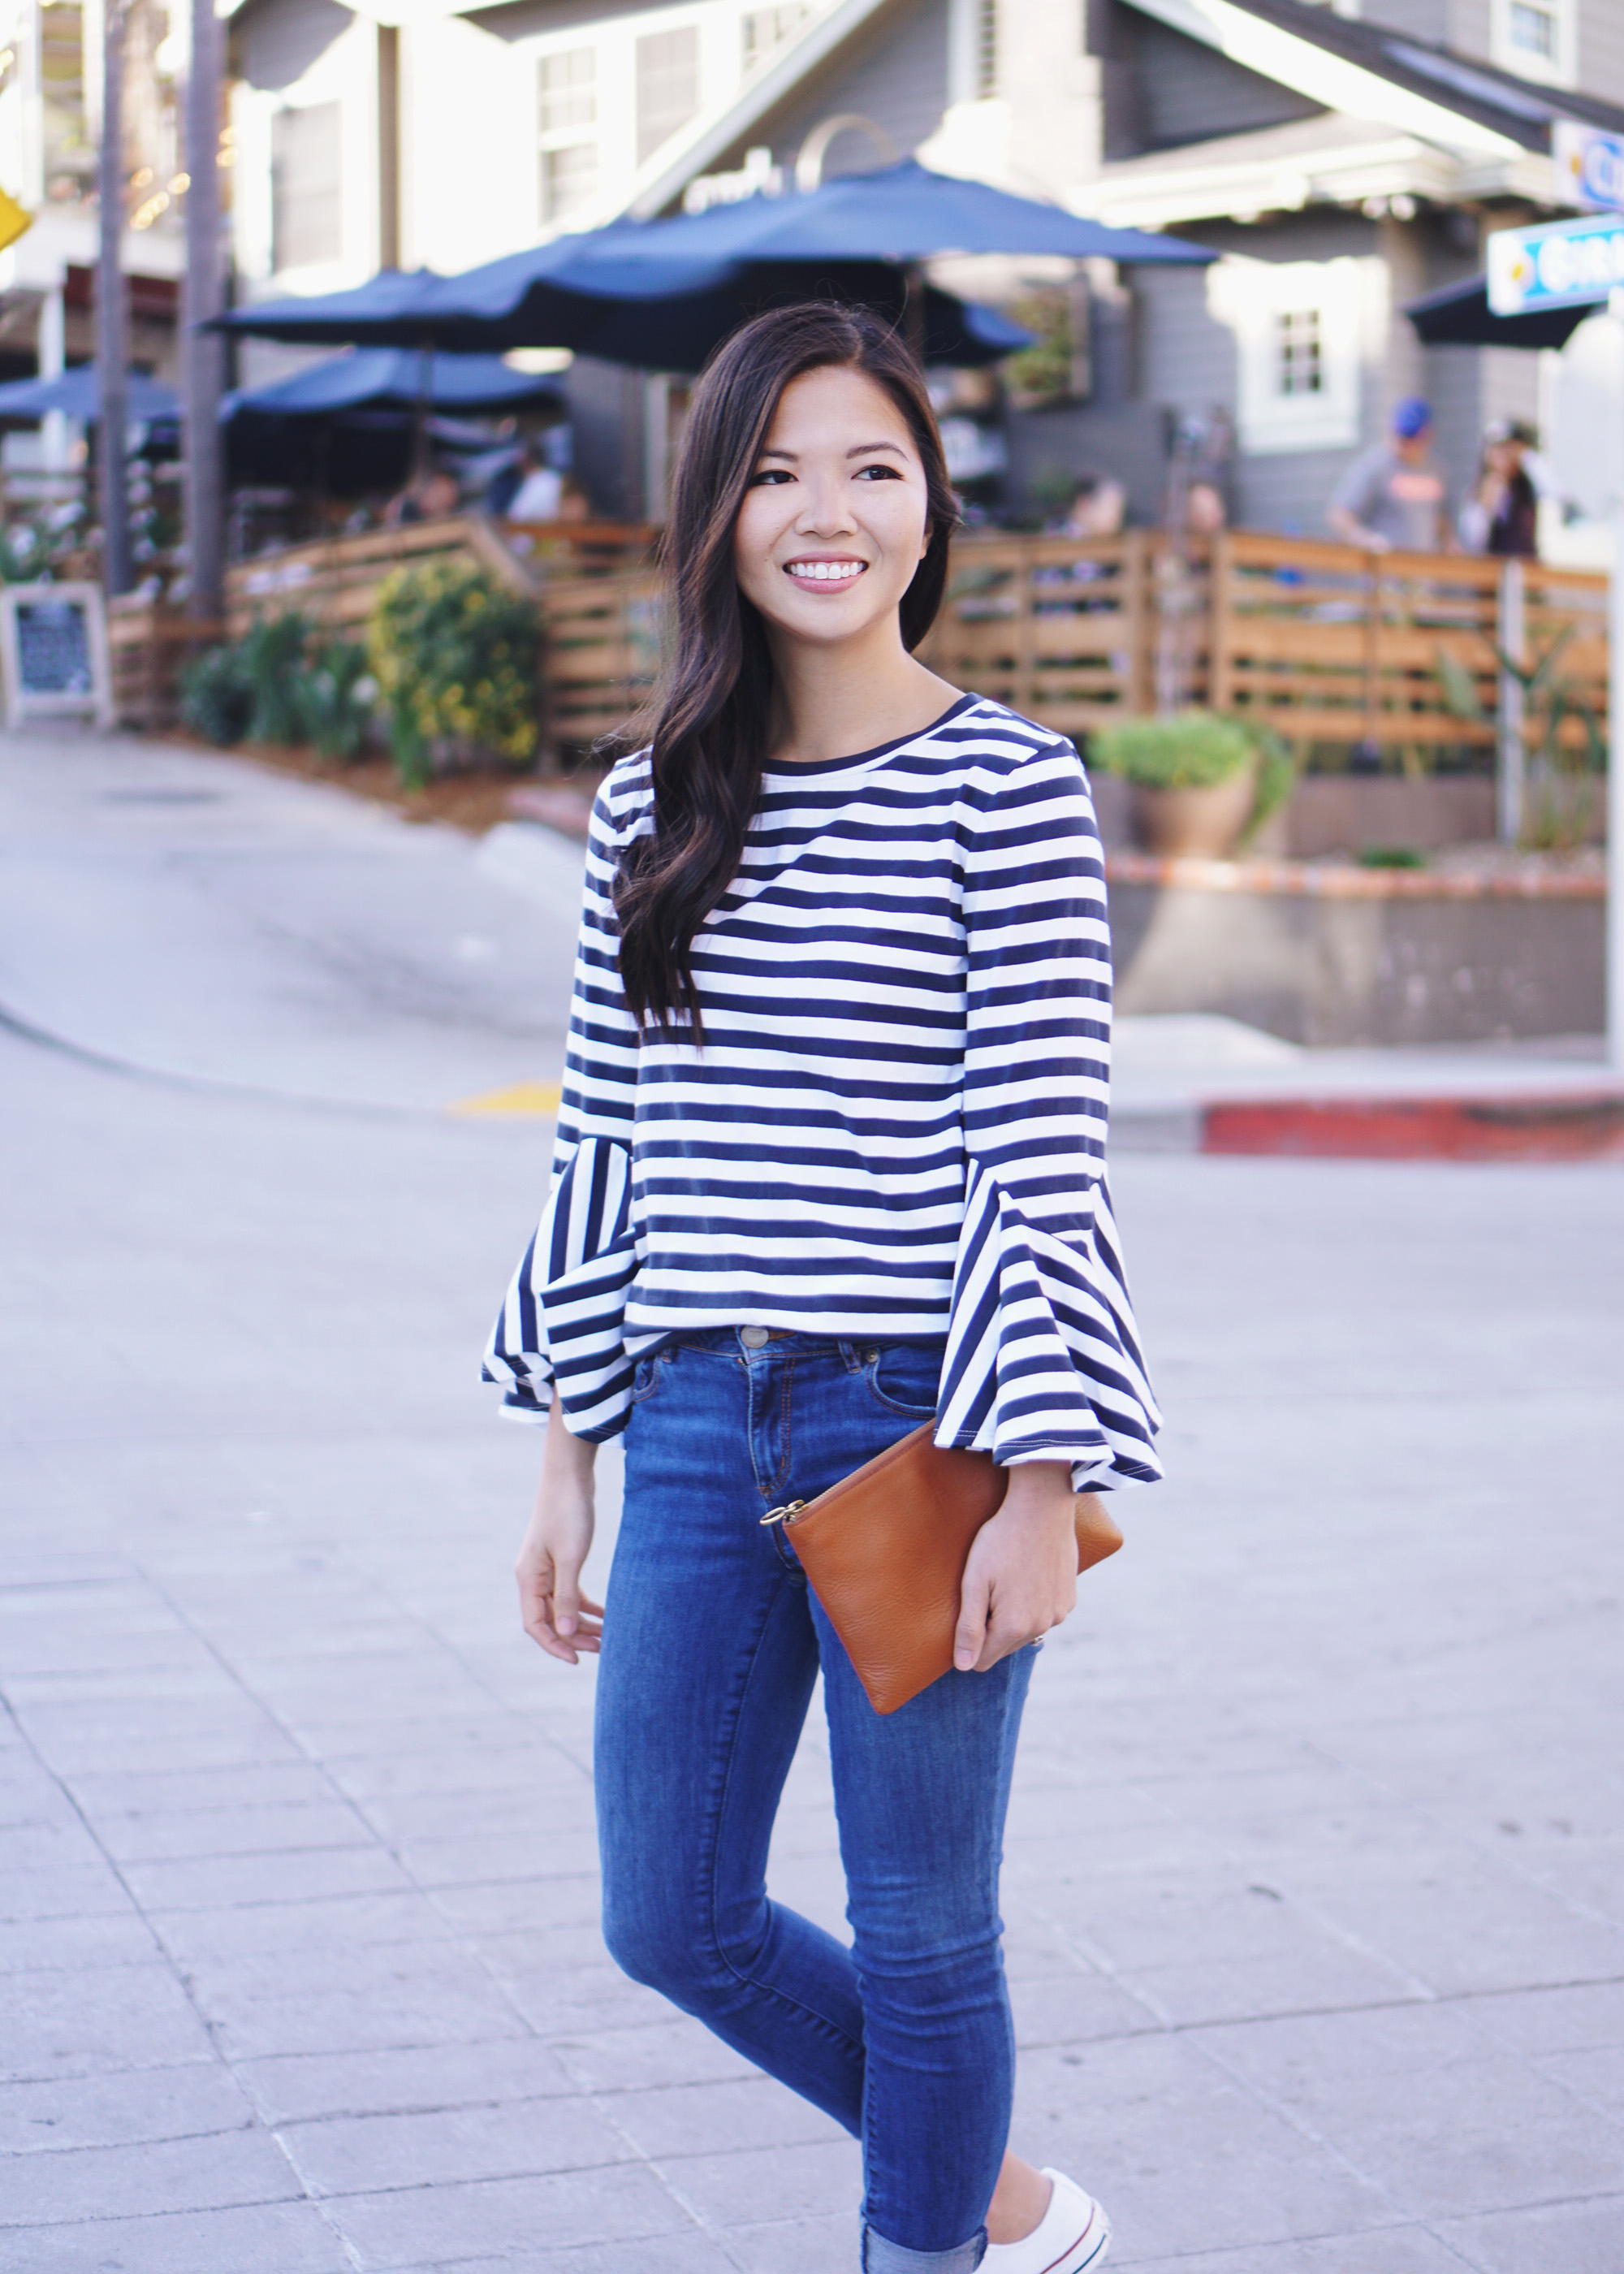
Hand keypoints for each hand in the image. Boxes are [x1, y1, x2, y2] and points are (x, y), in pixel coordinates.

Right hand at [515, 1392, 602, 1664]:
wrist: (570, 1475)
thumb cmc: (569, 1512)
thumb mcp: (571, 1557)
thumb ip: (566, 1597)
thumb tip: (564, 1634)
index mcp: (529, 1578)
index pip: (535, 1625)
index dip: (554, 1646)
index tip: (578, 1660)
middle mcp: (533, 1577)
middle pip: (549, 1620)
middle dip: (574, 1638)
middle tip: (602, 1650)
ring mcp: (546, 1568)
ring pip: (561, 1607)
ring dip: (582, 1623)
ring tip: (608, 1637)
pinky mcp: (561, 1559)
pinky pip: (570, 1592)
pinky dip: (585, 1605)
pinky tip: (606, 1614)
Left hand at [954, 1462, 1078, 1673]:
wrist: (1042, 1507)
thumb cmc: (1000, 1541)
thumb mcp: (974, 1581)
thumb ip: (968, 1628)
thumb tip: (962, 1667)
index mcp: (1013, 1626)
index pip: (982, 1660)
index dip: (968, 1641)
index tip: (966, 1614)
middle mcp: (1040, 1627)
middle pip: (1003, 1647)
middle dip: (991, 1628)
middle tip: (985, 1590)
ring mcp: (1058, 1614)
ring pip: (1025, 1632)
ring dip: (1013, 1617)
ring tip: (1006, 1581)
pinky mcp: (1069, 1599)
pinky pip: (1044, 1615)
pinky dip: (1033, 1604)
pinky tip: (1026, 1577)